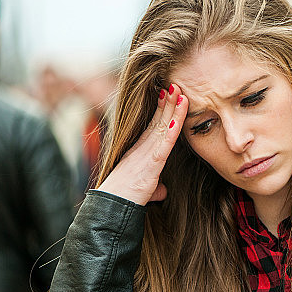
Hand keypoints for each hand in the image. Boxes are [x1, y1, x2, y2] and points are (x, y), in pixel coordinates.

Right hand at [97, 85, 188, 205]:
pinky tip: (179, 117)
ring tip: (179, 91)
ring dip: (172, 109)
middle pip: (159, 121)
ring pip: (163, 127)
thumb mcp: (145, 192)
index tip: (169, 95)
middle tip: (175, 84)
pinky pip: (165, 143)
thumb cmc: (125, 200)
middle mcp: (143, 148)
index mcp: (140, 152)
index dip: (162, 110)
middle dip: (168, 102)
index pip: (153, 127)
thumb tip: (162, 191)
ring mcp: (147, 154)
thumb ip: (154, 187)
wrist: (113, 208)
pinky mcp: (152, 164)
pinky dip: (173, 128)